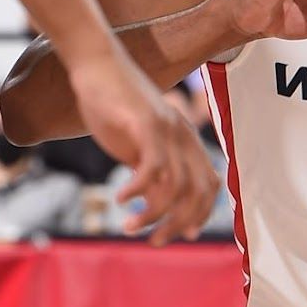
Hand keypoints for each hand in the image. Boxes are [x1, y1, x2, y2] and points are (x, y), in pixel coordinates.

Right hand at [69, 45, 219, 245]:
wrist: (96, 65)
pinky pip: (153, 167)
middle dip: (179, 224)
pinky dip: (138, 190)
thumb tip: (155, 206)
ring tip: (129, 228)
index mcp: (187, 141)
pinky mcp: (147, 123)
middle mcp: (184, 137)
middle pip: (198, 192)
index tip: (184, 234)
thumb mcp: (137, 146)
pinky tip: (120, 200)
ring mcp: (168, 129)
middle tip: (155, 242)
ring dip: (154, 214)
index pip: (209, 185)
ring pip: (176, 186)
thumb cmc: (114, 106)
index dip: (202, 213)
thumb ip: (151, 174)